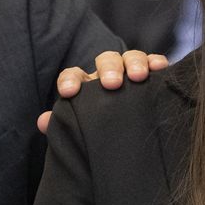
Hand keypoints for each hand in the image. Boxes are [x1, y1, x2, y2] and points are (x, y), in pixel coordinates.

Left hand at [37, 50, 168, 132]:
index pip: (73, 76)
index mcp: (87, 87)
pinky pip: (155, 62)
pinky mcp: (153, 76)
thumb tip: (43, 122)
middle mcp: (108, 75)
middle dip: (108, 69)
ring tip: (138, 76)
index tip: (68, 93)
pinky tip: (161, 68)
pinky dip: (157, 62)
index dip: (69, 81)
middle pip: (105, 60)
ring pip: (130, 57)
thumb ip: (63, 127)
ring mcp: (131, 73)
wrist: (129, 146)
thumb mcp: (82, 135)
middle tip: (111, 84)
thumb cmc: (100, 136)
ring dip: (134, 63)